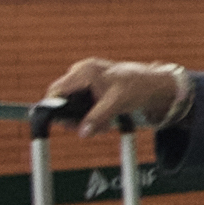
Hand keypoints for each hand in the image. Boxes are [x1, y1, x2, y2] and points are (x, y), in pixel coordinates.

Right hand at [45, 58, 183, 136]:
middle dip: (75, 117)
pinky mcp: (90, 86)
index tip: (63, 124)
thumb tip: (82, 133)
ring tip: (104, 126)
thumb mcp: (116, 103)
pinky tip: (105, 121)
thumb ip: (97, 118)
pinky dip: (92, 113)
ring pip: (74, 103)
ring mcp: (84, 78)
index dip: (54, 107)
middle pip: (64, 99)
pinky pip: (83, 103)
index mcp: (84, 72)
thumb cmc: (135, 87)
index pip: (56, 90)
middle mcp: (81, 72)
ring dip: (86, 118)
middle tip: (89, 130)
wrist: (149, 83)